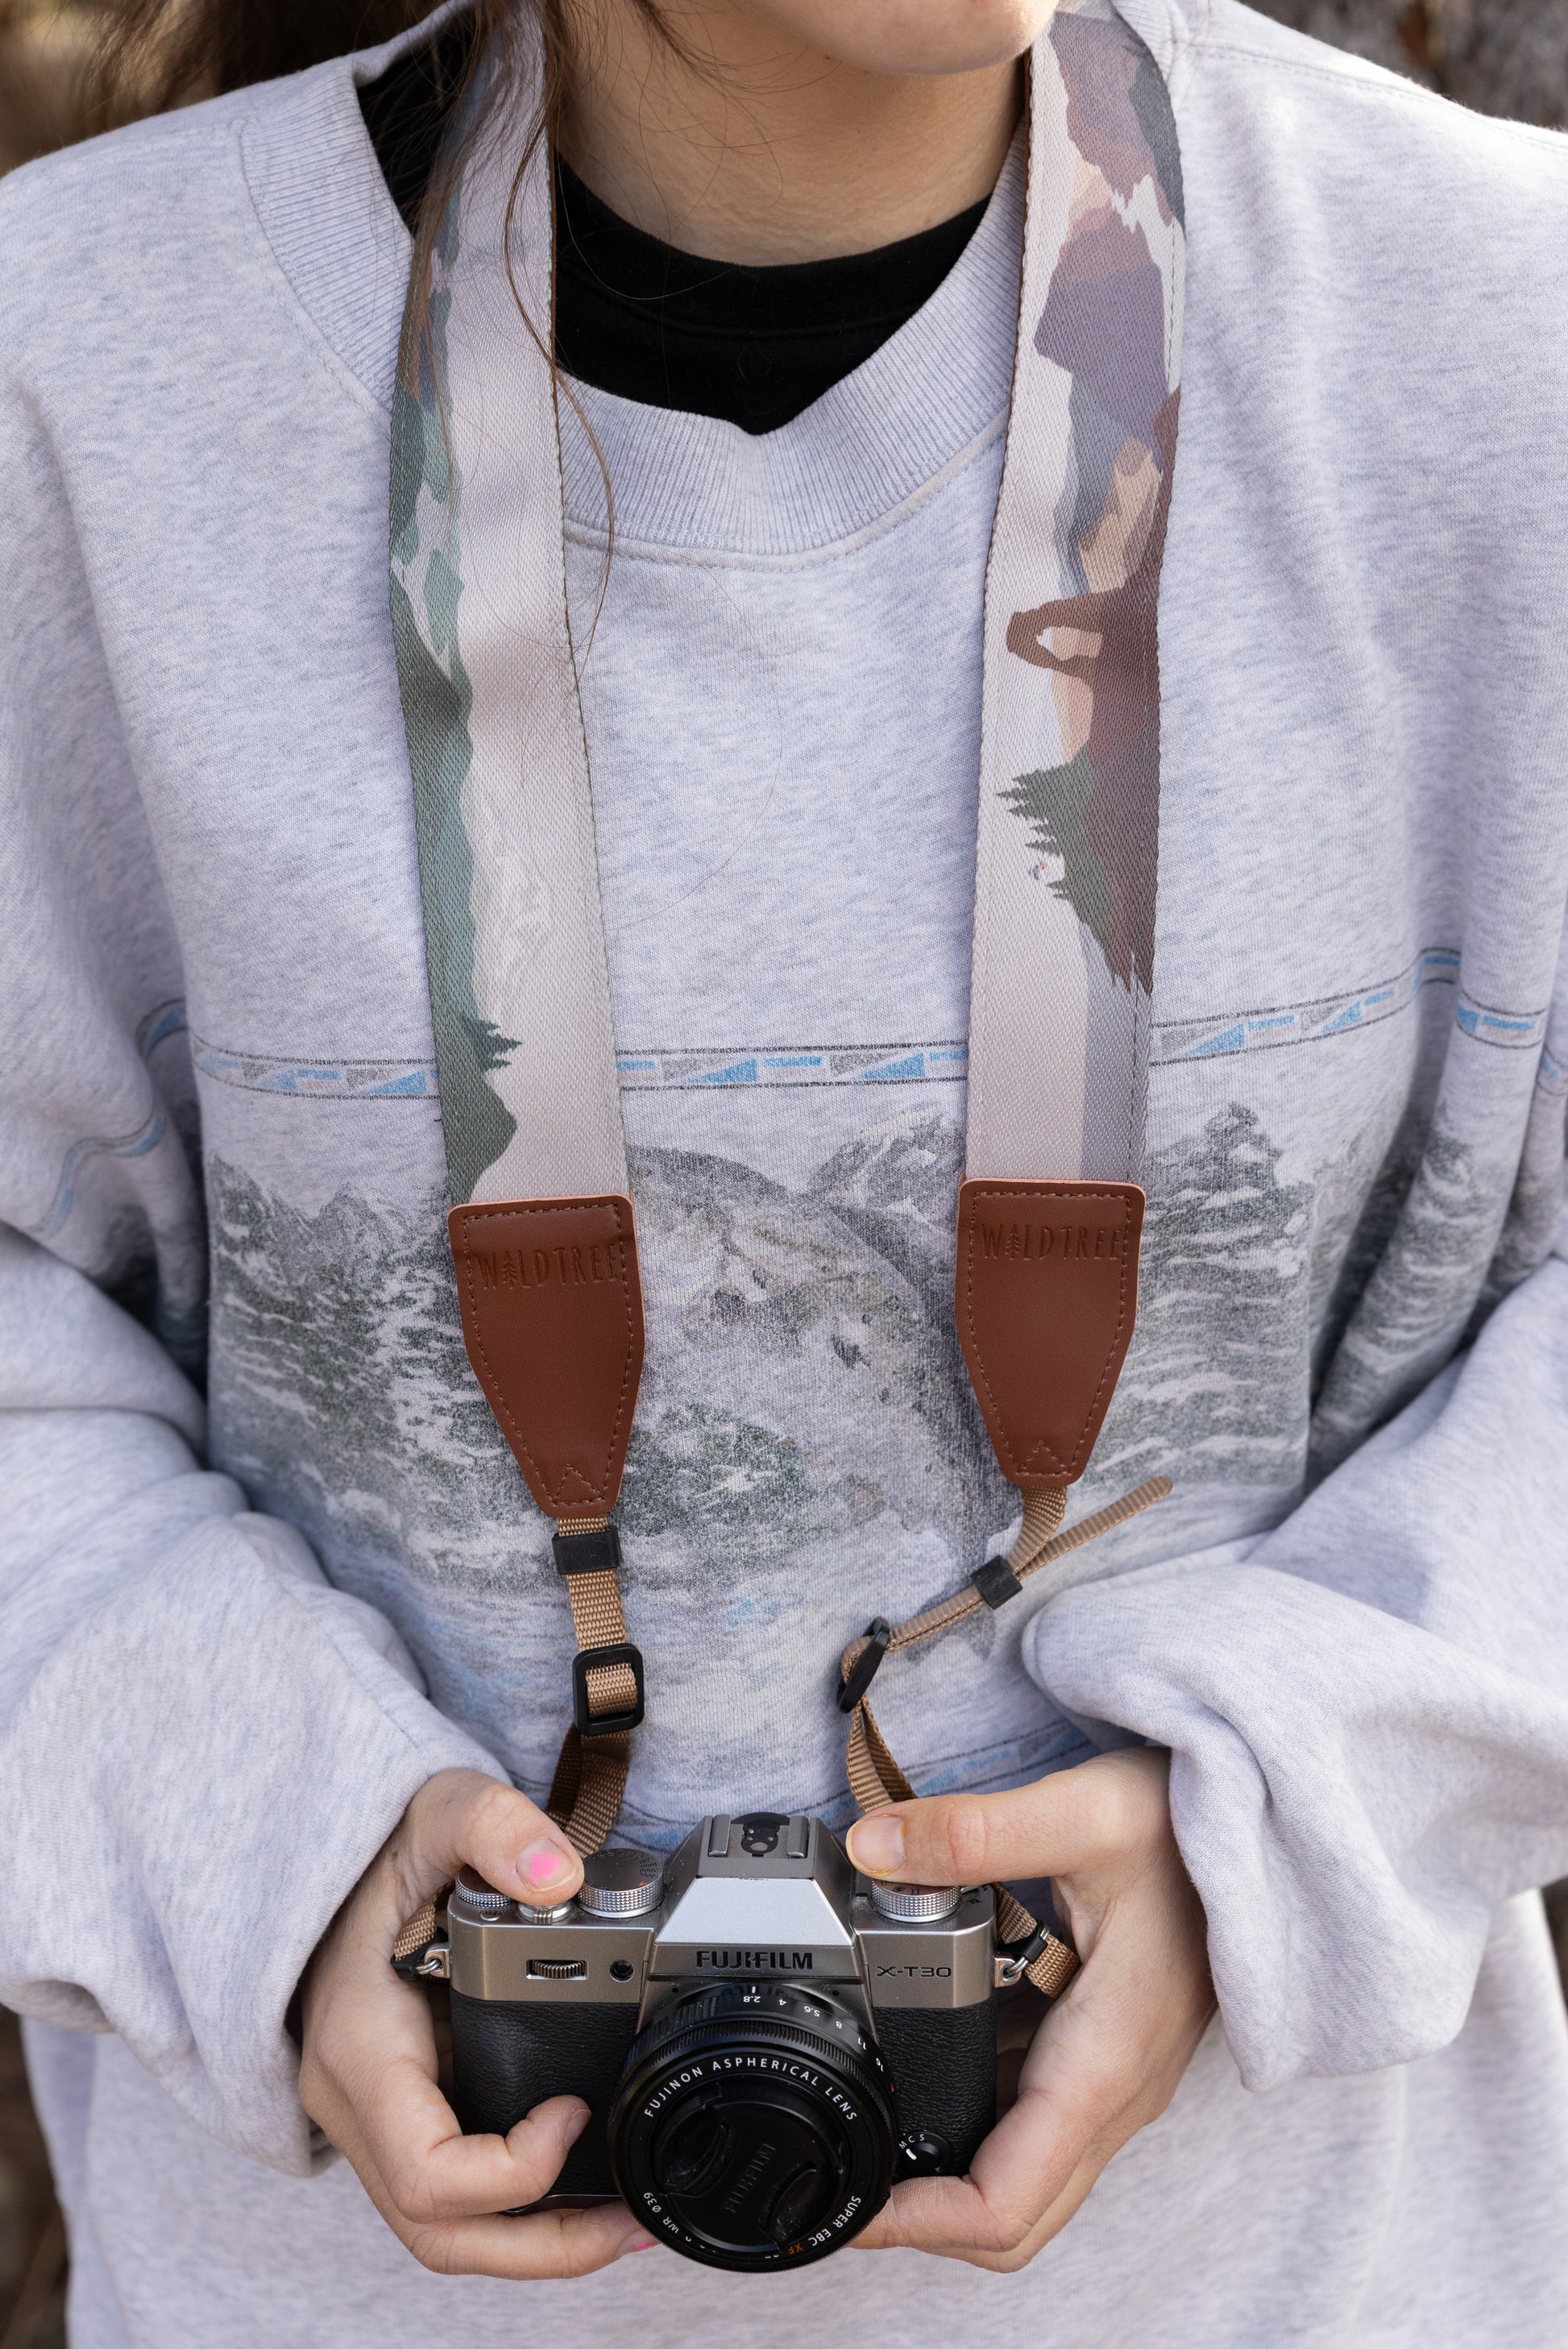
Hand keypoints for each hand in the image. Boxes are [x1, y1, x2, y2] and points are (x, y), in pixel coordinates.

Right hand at [299, 1767, 649, 2277]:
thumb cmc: (373, 1849)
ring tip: (627, 2223)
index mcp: (360, 2052)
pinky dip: (517, 2209)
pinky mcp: (401, 2122)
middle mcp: (356, 2107)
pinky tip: (583, 2190)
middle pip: (439, 2233)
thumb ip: (491, 1826)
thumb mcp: (433, 1810)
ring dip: (536, 2243)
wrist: (324, 1865)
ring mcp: (373, 2125)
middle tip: (633, 2222)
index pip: (424, 2174)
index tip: (575, 2107)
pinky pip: (452, 2199)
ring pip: (443, 2232)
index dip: (511, 2171)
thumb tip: (558, 1875)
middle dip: (542, 2246)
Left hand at [845, 1746, 1213, 2269]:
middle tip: (837, 2175)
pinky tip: (919, 2055)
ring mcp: (1114, 2078)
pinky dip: (971, 2115)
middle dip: (920, 2219)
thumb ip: (972, 1834)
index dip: (915, 2224)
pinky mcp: (1106, 2050)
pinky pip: (1034, 2119)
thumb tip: (873, 1850)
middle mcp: (1113, 2093)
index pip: (1005, 2205)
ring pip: (1023, 2174)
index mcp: (1103, 2066)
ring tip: (859, 2120)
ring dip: (944, 2171)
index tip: (845, 2209)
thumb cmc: (1194, 1826)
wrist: (1269, 1821)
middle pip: (1013, 2216)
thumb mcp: (1081, 1813)